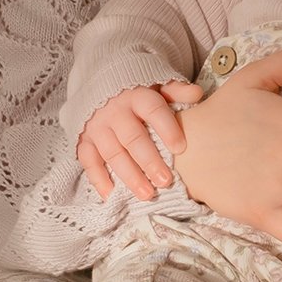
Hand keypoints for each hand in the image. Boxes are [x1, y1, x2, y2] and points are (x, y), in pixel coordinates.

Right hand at [77, 80, 201, 200]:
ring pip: (112, 153)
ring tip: (147, 194)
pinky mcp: (84, 141)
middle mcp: (115, 111)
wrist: (100, 88)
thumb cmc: (138, 94)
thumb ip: (175, 91)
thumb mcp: (157, 86)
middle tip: (165, 181)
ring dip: (129, 175)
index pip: (153, 110)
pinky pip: (89, 161)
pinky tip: (113, 195)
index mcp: (137, 96)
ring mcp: (97, 127)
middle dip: (149, 161)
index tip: (181, 148)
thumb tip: (197, 93)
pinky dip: (99, 179)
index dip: (167, 128)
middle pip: (132, 137)